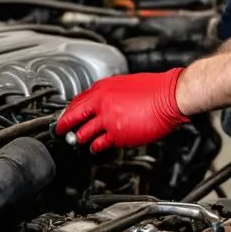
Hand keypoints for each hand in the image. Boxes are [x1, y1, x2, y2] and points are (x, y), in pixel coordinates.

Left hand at [56, 68, 189, 152]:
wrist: (170, 96)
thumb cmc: (155, 89)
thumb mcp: (125, 84)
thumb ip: (109, 94)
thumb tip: (100, 102)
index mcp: (103, 89)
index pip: (76, 102)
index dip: (67, 112)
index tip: (63, 117)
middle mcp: (102, 104)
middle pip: (73, 119)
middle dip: (64, 127)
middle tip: (60, 132)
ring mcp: (109, 120)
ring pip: (83, 134)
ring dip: (81, 139)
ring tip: (80, 141)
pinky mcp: (118, 135)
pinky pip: (100, 144)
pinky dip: (97, 147)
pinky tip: (97, 148)